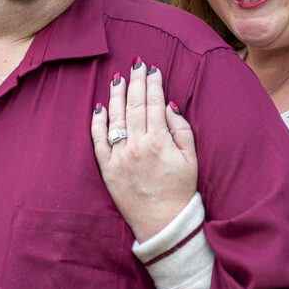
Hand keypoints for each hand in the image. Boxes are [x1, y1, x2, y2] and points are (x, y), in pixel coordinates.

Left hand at [91, 59, 198, 241]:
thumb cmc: (180, 190)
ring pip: (115, 118)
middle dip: (135, 82)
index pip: (153, 103)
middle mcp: (137, 146)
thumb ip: (181, 128)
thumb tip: (167, 104)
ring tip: (118, 78)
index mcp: (159, 142)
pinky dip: (98, 122)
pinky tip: (100, 106)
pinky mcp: (107, 169)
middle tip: (136, 64)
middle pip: (133, 105)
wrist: (163, 223)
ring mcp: (119, 157)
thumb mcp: (190, 158)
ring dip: (116, 95)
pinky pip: (98, 140)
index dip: (153, 83)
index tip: (152, 69)